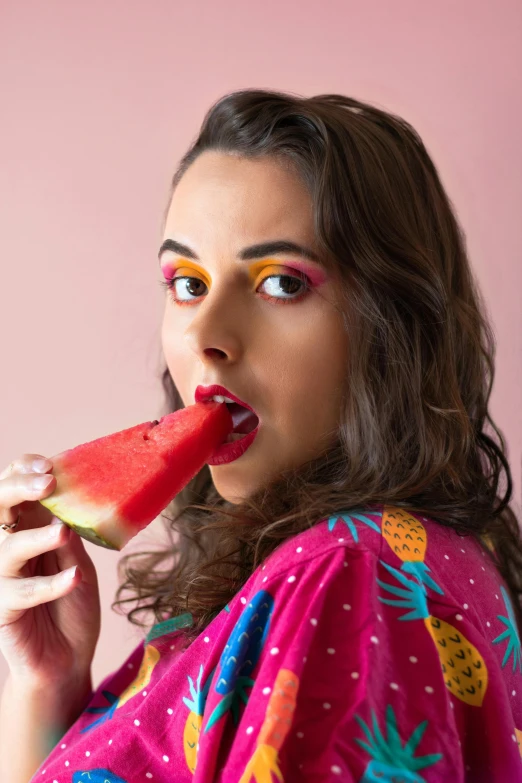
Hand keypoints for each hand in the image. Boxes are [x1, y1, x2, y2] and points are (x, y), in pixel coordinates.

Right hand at [0, 455, 100, 687]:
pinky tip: (73, 578)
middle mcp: (9, 548)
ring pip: (7, 549)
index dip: (24, 471)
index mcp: (28, 528)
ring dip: (36, 538)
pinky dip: (49, 584)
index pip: (14, 489)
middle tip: (47, 483)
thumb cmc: (72, 605)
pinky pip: (21, 592)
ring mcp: (3, 578)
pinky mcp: (3, 608)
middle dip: (18, 489)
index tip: (49, 464)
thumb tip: (68, 499)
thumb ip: (69, 532)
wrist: (68, 658)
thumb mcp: (78, 561)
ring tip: (63, 532)